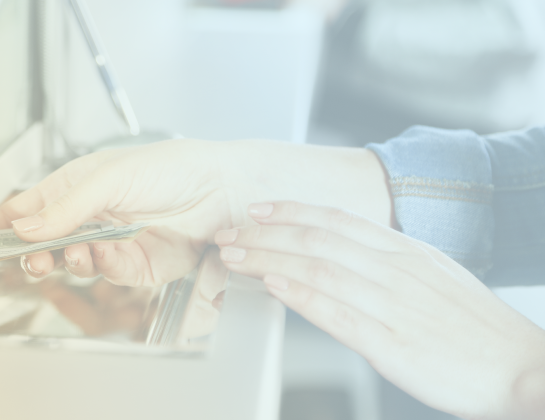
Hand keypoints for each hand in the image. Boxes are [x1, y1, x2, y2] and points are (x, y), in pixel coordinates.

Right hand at [0, 140, 390, 286]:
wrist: (222, 191)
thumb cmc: (174, 167)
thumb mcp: (111, 177)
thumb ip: (67, 205)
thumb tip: (25, 226)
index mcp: (78, 186)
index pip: (29, 207)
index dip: (4, 225)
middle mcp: (92, 215)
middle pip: (46, 242)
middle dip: (33, 252)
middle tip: (29, 258)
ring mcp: (112, 241)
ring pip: (73, 262)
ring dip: (68, 260)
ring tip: (73, 251)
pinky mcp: (135, 265)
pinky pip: (108, 272)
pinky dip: (105, 266)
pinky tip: (109, 252)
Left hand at [215, 201, 544, 419]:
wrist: (521, 368)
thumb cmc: (477, 327)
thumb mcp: (435, 277)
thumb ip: (390, 263)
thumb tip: (349, 255)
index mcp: (406, 252)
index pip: (337, 220)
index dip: (292, 212)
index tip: (260, 210)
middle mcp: (396, 271)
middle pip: (317, 241)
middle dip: (266, 235)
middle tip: (229, 233)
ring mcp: (392, 305)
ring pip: (318, 271)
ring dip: (270, 260)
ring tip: (235, 257)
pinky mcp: (391, 344)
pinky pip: (338, 314)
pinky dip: (301, 298)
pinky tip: (274, 288)